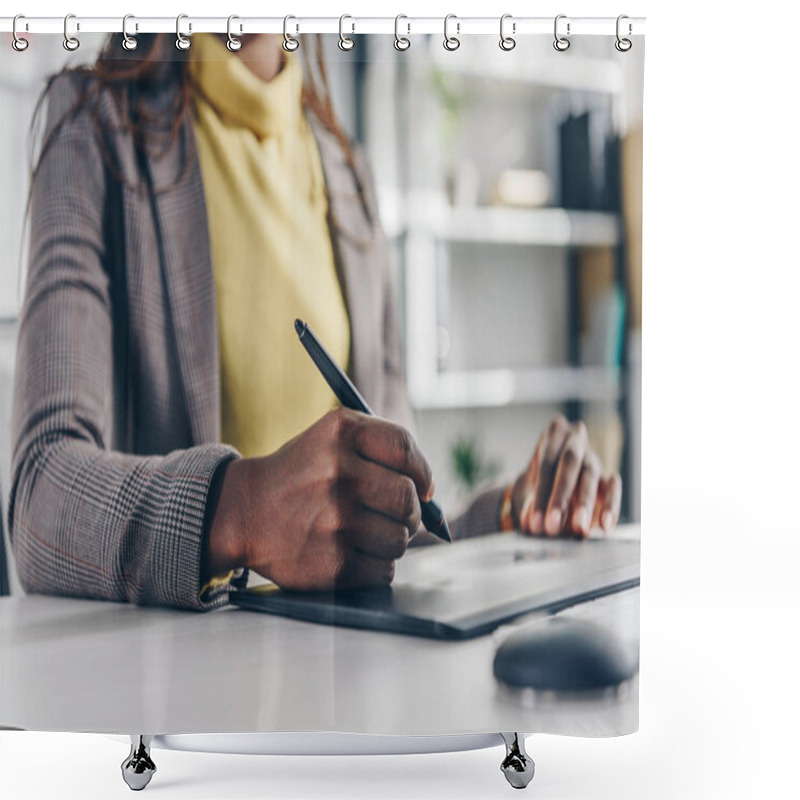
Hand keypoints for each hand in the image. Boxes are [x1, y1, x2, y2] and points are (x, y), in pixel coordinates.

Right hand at [204, 408, 433, 590]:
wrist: (245, 512)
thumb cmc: (301, 475)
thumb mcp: (331, 439)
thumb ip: (383, 450)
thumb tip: (432, 496)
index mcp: (341, 432)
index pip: (405, 449)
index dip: (422, 472)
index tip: (423, 487)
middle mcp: (338, 472)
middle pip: (408, 499)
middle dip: (409, 512)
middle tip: (393, 515)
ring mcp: (335, 520)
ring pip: (400, 539)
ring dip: (390, 540)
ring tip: (361, 532)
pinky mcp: (332, 563)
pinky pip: (384, 570)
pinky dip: (375, 566)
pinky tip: (350, 552)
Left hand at [510, 414, 621, 537]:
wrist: (551, 480)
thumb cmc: (537, 482)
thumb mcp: (527, 488)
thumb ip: (529, 505)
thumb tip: (529, 523)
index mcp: (554, 434)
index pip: (546, 462)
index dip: (539, 494)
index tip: (534, 521)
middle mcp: (576, 441)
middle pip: (570, 463)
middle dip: (560, 496)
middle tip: (552, 526)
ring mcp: (593, 458)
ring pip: (591, 477)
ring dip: (585, 504)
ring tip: (579, 529)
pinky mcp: (608, 477)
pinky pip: (612, 489)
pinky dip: (611, 507)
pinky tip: (604, 526)